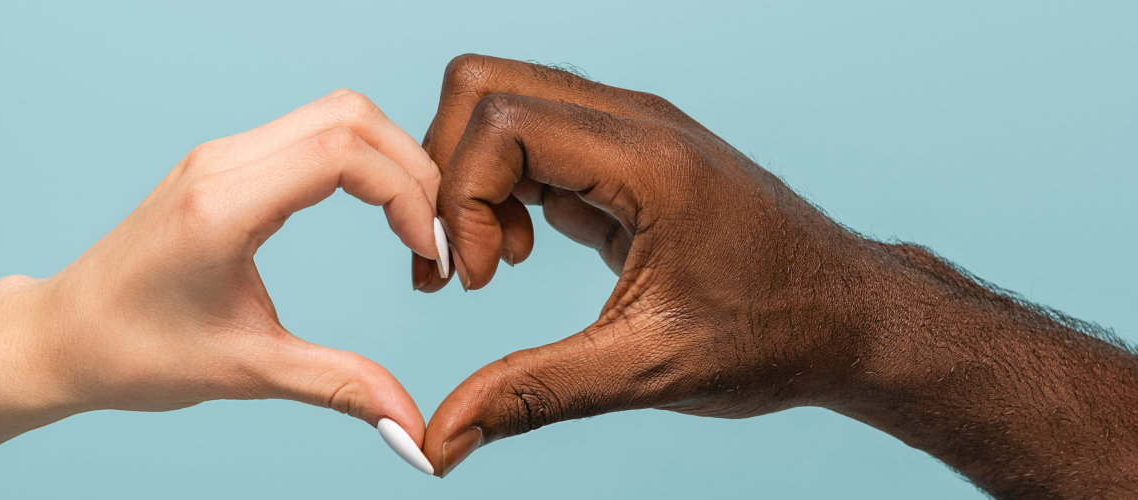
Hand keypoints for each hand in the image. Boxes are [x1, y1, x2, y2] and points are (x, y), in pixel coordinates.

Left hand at [20, 89, 440, 441]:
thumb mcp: (247, 372)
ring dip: (389, 161)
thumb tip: (412, 430)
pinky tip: (376, 213)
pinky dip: (360, 160)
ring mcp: (220, 156)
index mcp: (223, 206)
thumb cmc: (135, 353)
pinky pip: (311, 131)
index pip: (343, 152)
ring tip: (412, 229)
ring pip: (335, 113)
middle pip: (351, 115)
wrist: (62, 336)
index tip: (427, 256)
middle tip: (433, 241)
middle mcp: (221, 163)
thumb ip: (339, 387)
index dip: (406, 195)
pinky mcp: (223, 163)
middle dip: (413, 170)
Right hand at [414, 55, 881, 474]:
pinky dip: (500, 187)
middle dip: (446, 173)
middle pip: (486, 85)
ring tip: (490, 264)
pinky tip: (518, 252)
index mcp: (648, 160)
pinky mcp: (624, 154)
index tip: (472, 280)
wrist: (850, 318)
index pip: (502, 120)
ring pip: (502, 102)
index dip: (460, 198)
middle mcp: (635, 122)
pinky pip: (531, 137)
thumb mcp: (647, 372)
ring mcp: (630, 129)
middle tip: (458, 262)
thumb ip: (534, 396)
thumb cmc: (773, 336)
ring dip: (470, 179)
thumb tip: (440, 443)